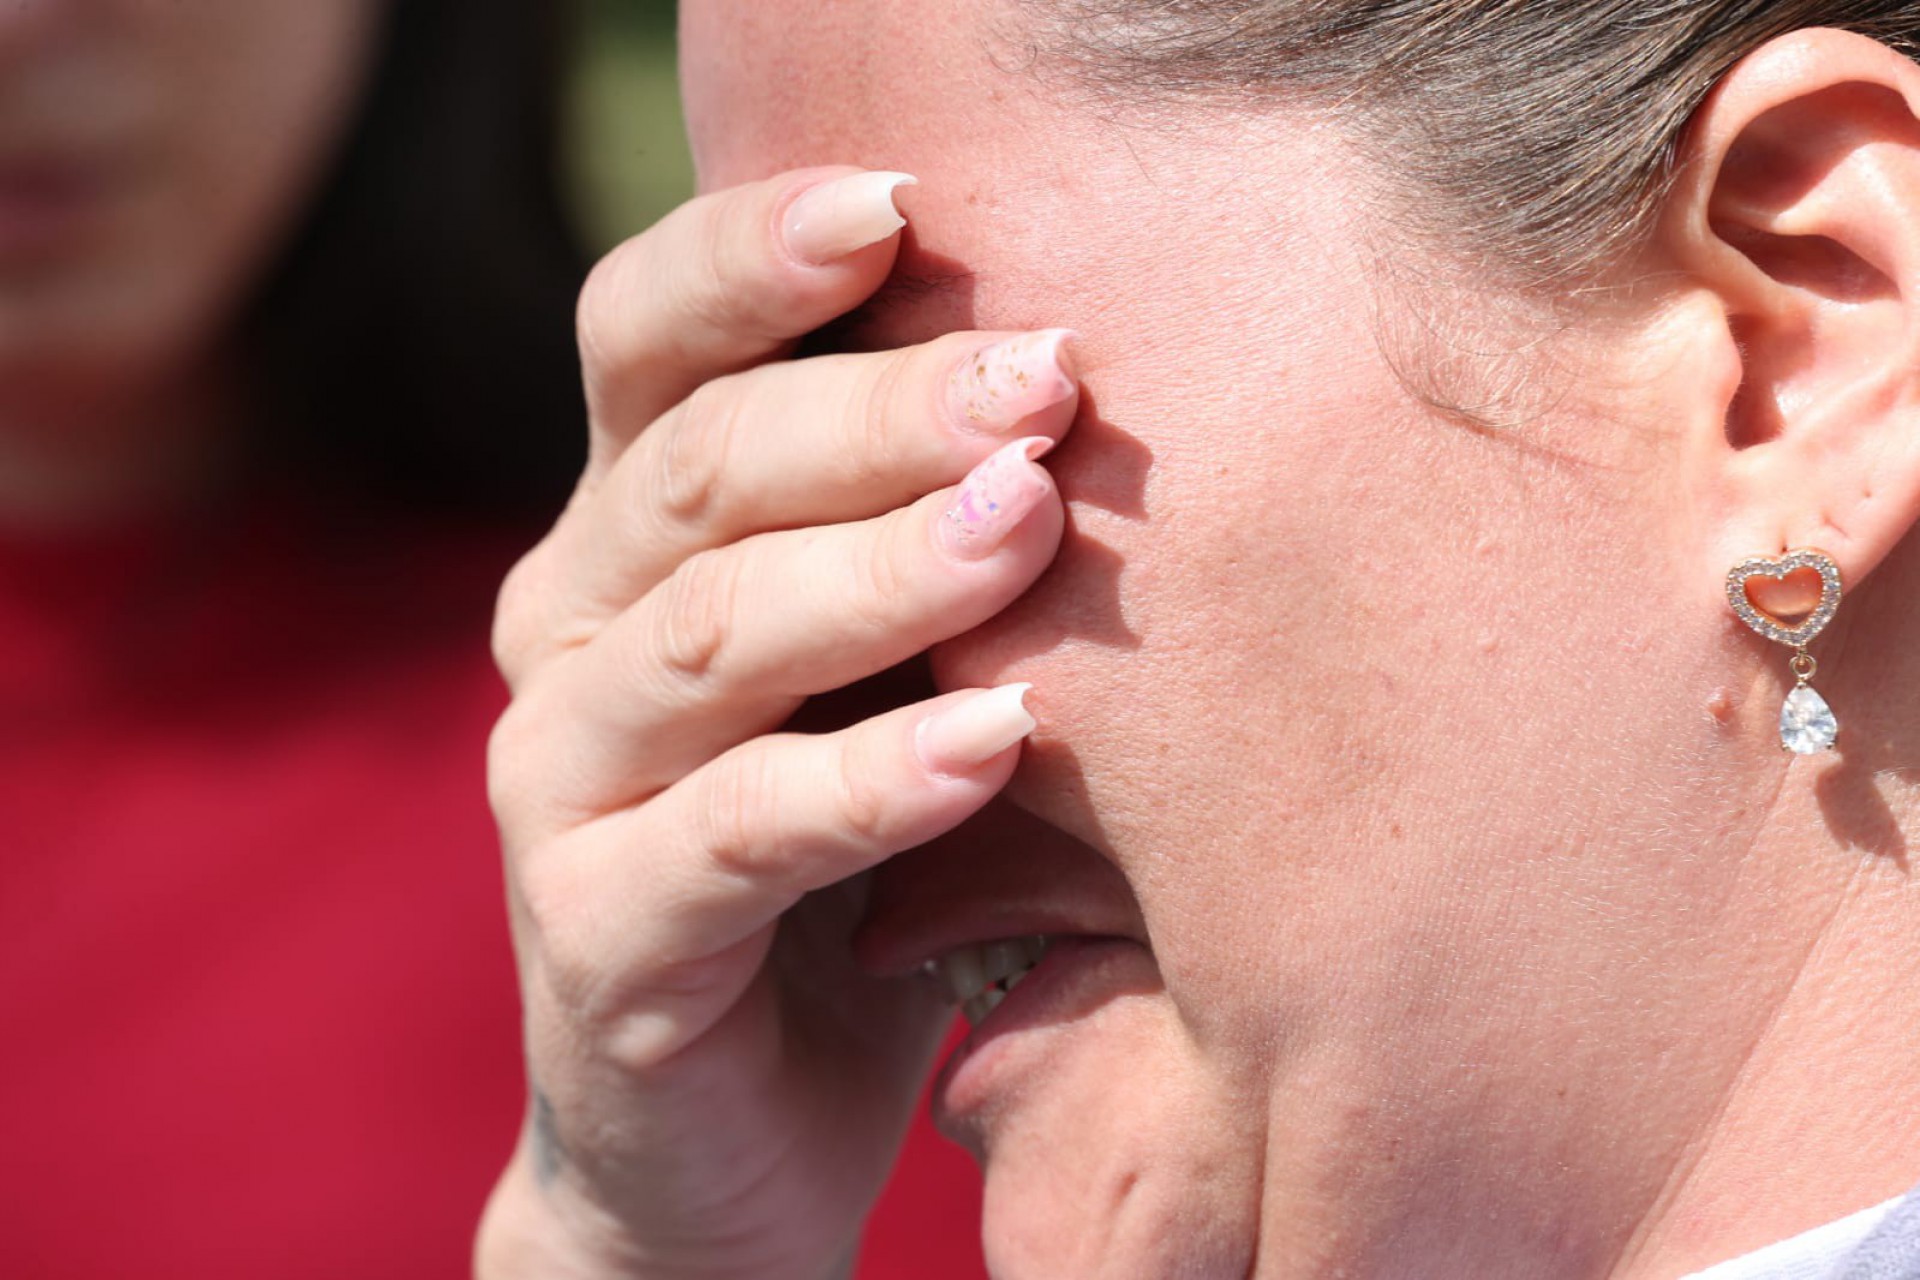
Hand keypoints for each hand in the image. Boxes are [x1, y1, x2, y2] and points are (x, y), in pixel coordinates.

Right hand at [476, 167, 1079, 1278]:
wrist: (737, 1124)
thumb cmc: (848, 859)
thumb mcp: (877, 672)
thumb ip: (916, 544)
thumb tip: (1081, 391)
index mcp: (628, 536)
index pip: (645, 347)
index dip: (746, 261)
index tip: (901, 207)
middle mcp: (567, 630)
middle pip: (697, 472)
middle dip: (875, 413)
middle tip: (1043, 381)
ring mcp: (558, 783)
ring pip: (708, 637)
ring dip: (879, 574)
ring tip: (1027, 524)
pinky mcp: (592, 935)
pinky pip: (727, 837)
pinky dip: (862, 785)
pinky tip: (992, 741)